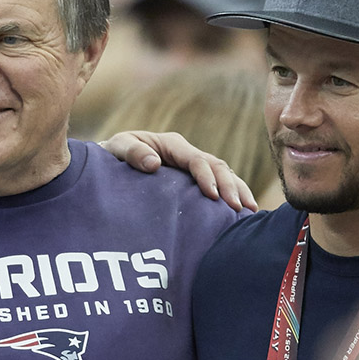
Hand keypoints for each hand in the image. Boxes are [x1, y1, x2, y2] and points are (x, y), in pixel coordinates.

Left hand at [99, 131, 256, 212]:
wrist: (109, 165)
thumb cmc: (112, 157)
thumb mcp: (117, 149)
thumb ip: (133, 153)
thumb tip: (154, 164)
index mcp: (172, 145)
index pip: (197, 159)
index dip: (207, 177)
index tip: (212, 197)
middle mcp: (186, 154)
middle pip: (217, 166)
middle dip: (230, 186)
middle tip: (239, 209)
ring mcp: (192, 168)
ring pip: (224, 175)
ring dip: (238, 191)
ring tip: (250, 211)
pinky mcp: (193, 182)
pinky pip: (218, 186)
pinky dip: (233, 196)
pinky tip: (243, 214)